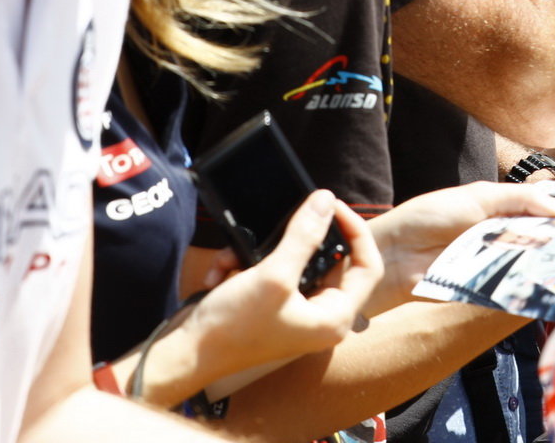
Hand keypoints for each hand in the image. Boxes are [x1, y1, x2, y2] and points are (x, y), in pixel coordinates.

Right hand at [177, 191, 376, 391]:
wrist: (185, 353)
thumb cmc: (233, 327)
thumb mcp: (274, 275)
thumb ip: (304, 235)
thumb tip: (326, 200)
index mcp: (335, 317)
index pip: (369, 266)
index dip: (357, 231)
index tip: (334, 206)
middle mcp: (320, 316)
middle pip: (330, 260)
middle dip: (300, 239)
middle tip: (290, 215)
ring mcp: (296, 311)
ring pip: (294, 261)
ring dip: (265, 251)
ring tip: (238, 254)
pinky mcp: (272, 305)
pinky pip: (271, 271)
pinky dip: (247, 265)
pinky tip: (223, 271)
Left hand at [364, 182, 554, 314]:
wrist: (393, 256)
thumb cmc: (428, 218)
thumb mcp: (477, 198)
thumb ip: (519, 200)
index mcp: (505, 205)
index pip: (549, 202)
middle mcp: (507, 232)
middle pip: (552, 231)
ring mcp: (502, 259)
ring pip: (541, 257)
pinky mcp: (494, 285)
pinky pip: (523, 282)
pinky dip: (542, 280)